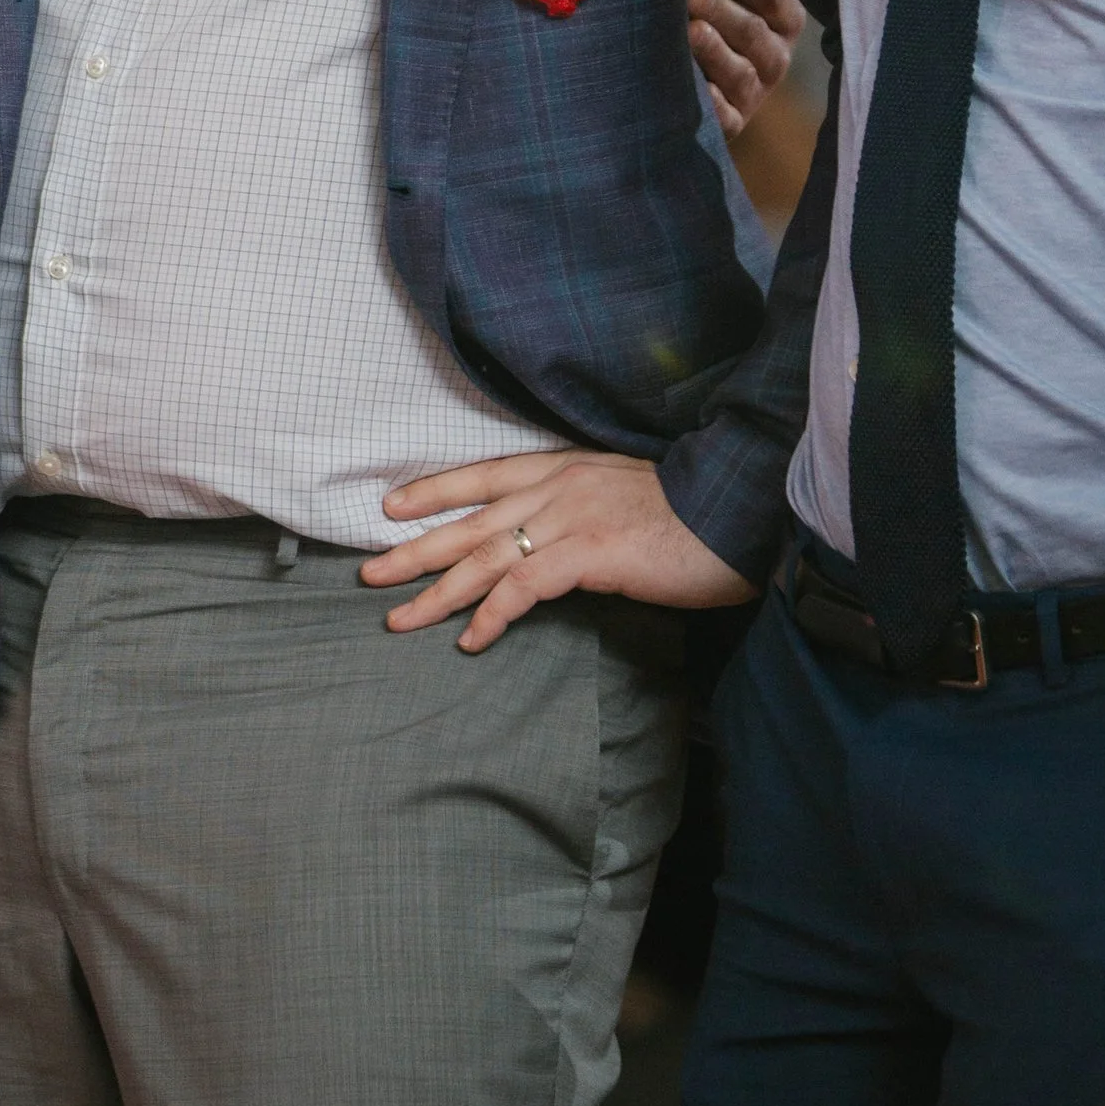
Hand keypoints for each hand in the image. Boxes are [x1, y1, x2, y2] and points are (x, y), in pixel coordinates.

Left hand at [359, 448, 756, 652]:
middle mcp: (558, 485)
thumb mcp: (622, 494)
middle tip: (368, 573)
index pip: (484, 474)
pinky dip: (492, 615)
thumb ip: (579, 506)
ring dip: (438, 592)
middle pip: (470, 520)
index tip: (391, 507)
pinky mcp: (588, 553)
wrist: (736, 513)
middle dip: (414, 549)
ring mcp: (571, 517)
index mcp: (565, 465)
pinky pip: (524, 587)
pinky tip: (470, 640)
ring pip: (485, 556)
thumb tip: (547, 535)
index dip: (434, 490)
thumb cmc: (688, 513)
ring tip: (400, 618)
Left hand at [688, 0, 804, 135]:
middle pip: (754, 32)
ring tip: (693, 32)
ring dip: (717, 52)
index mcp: (784, 15)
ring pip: (742, 72)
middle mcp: (776, 54)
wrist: (703, 73)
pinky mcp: (735, 121)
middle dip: (724, 12)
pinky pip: (728, 117)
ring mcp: (757, 90)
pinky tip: (700, 88)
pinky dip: (715, 105)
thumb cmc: (715, 8)